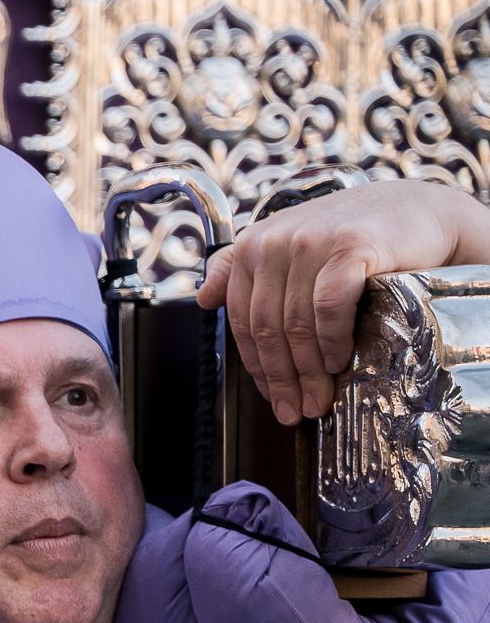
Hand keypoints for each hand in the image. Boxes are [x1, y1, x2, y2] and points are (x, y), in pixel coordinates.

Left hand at [197, 178, 489, 424]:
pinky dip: (331, 341)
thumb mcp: (293, 246)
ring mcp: (310, 243)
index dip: (256, 366)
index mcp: (252, 246)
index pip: (242, 319)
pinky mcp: (349, 247)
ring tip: (318, 400)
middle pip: (266, 328)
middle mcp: (275, 241)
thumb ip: (243, 269)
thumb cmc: (355, 238)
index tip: (271, 398)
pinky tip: (337, 363)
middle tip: (295, 411)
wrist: (420, 211)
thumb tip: (201, 299)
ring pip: (296, 323)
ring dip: (307, 371)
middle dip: (281, 378)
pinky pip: (328, 308)